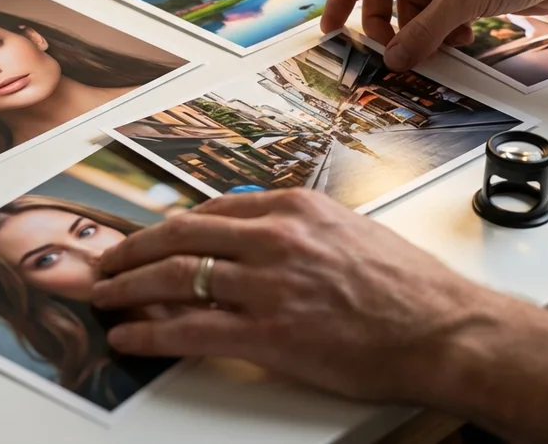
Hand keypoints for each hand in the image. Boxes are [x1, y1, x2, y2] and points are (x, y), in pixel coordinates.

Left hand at [91, 189, 495, 403]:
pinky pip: (188, 329)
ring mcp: (268, 285)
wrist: (446, 331)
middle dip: (132, 249)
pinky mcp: (268, 333)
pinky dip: (148, 333)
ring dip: (126, 287)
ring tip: (101, 296)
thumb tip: (257, 234)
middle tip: (106, 260)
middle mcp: (275, 238)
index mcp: (295, 209)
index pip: (210, 210)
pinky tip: (127, 337)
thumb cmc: (408, 288)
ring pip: (174, 278)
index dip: (168, 227)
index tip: (149, 237)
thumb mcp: (348, 233)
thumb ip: (298, 229)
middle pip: (180, 236)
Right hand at [321, 0, 547, 70]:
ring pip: (413, 6)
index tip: (331, 29)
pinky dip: (442, 30)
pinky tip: (461, 38)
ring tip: (436, 47)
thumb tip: (394, 59)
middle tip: (391, 51)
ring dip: (419, 31)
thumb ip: (422, 32)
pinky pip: (438, 13)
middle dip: (387, 24)